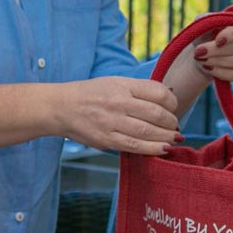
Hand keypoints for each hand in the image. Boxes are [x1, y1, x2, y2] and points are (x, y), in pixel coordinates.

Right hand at [58, 75, 179, 154]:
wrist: (59, 108)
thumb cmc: (89, 95)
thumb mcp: (113, 83)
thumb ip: (139, 89)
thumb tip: (170, 97)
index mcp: (121, 85)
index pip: (159, 93)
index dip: (172, 103)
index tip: (173, 108)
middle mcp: (117, 102)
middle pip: (157, 114)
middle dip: (171, 122)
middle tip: (173, 125)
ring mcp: (111, 122)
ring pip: (149, 132)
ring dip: (166, 136)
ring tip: (173, 137)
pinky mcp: (105, 140)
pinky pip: (135, 146)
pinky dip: (153, 149)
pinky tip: (163, 148)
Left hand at [189, 25, 232, 82]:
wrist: (200, 55)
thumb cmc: (202, 36)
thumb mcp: (199, 24)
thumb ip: (203, 19)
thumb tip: (208, 20)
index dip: (231, 36)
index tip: (217, 41)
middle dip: (217, 51)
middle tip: (198, 53)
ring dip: (218, 62)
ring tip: (202, 61)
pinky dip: (224, 74)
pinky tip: (211, 70)